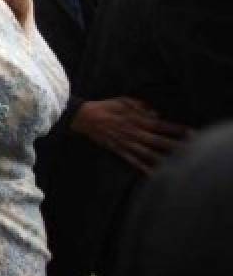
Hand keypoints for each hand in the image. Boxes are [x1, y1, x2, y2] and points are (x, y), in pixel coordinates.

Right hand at [70, 97, 189, 172]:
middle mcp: (134, 132)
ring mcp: (126, 143)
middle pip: (158, 141)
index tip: (191, 133)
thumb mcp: (124, 100)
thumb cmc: (105, 106)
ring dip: (163, 159)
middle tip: (191, 152)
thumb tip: (156, 114)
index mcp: (136, 119)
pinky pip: (132, 161)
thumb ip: (141, 106)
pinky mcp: (117, 150)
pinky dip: (143, 168)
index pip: (161, 125)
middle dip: (175, 147)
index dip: (176, 130)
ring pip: (148, 153)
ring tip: (178, 166)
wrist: (83, 116)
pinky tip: (154, 175)